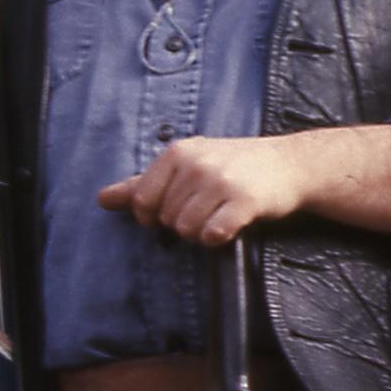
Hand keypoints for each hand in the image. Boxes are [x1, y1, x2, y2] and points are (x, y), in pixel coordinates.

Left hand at [99, 133, 309, 246]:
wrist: (288, 164)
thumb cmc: (231, 166)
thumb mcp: (185, 166)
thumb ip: (142, 184)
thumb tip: (101, 199)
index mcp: (177, 153)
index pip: (141, 202)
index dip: (154, 216)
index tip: (177, 207)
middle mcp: (196, 163)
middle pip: (166, 219)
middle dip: (183, 223)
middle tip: (208, 206)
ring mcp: (220, 181)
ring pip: (186, 230)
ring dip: (202, 232)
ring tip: (220, 214)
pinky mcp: (244, 201)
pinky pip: (212, 235)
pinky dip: (219, 237)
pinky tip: (231, 224)